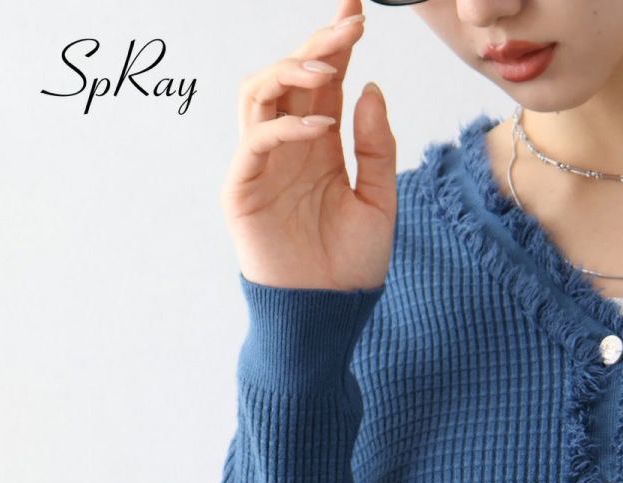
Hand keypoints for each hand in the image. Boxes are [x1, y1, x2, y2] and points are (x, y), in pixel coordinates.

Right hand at [222, 0, 396, 290]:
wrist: (329, 313)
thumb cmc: (352, 265)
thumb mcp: (379, 202)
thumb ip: (376, 148)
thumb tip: (370, 88)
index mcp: (320, 145)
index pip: (323, 81)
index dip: (336, 42)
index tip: (358, 10)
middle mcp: (288, 146)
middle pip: (291, 75)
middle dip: (319, 42)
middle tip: (350, 22)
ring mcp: (261, 164)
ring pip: (259, 93)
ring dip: (292, 70)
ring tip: (330, 64)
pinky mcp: (243, 189)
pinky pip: (255, 141)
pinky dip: (285, 127)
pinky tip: (320, 126)